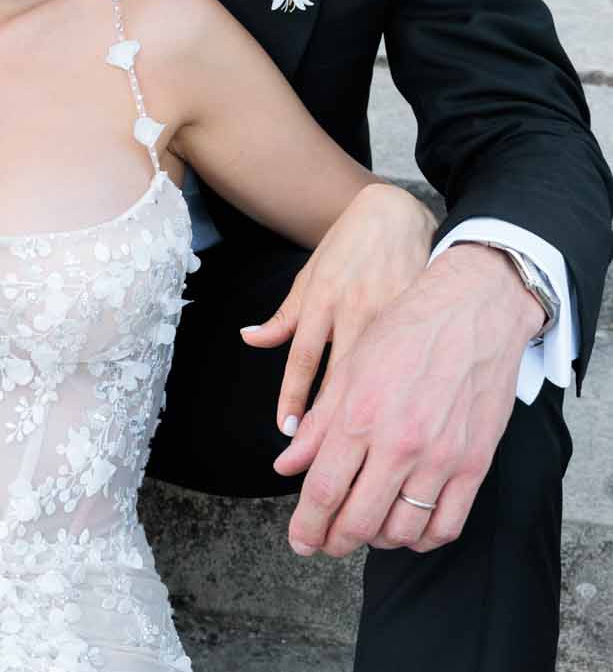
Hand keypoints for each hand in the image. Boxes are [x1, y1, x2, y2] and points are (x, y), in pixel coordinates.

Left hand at [242, 183, 434, 432]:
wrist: (397, 212)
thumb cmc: (347, 248)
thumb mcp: (310, 276)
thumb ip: (284, 316)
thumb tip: (249, 339)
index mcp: (321, 298)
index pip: (303, 357)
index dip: (294, 397)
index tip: (288, 433)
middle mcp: (355, 308)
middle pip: (341, 374)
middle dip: (332, 420)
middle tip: (325, 459)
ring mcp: (393, 312)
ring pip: (380, 373)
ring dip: (371, 414)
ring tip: (366, 454)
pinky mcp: (424, 314)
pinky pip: (412, 359)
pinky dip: (408, 390)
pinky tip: (410, 422)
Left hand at [270, 241, 544, 559]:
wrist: (471, 313)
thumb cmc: (405, 332)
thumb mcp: (350, 370)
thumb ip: (318, 424)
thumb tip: (285, 466)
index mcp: (359, 416)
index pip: (323, 490)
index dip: (307, 526)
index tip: (300, 542)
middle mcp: (398, 443)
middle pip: (359, 521)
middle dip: (335, 541)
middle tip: (328, 542)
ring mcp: (440, 457)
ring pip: (401, 531)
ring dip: (377, 540)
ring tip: (366, 527)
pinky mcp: (474, 464)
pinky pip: (446, 526)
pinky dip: (422, 538)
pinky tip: (407, 527)